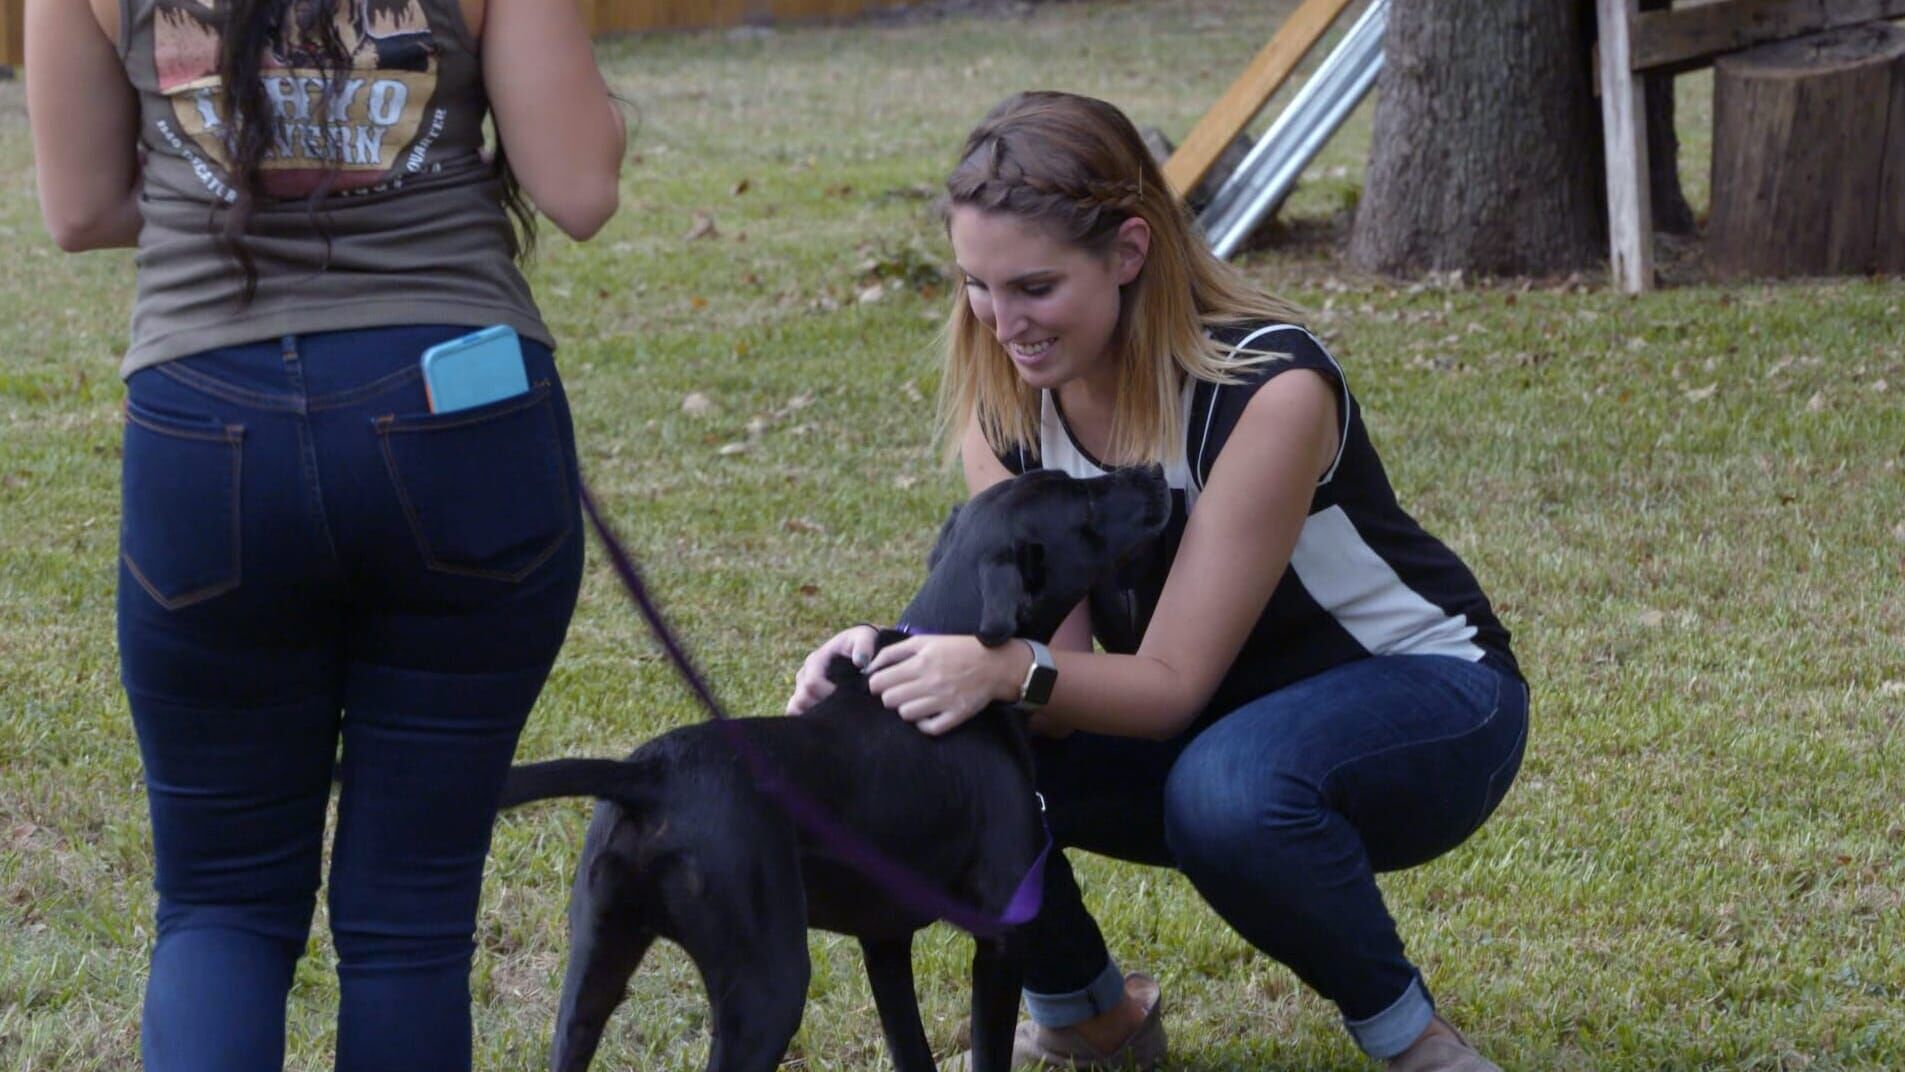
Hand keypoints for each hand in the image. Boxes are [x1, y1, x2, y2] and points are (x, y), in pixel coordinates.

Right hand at [785, 625, 878, 714]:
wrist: (856, 650)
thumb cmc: (860, 644)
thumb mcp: (865, 637)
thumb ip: (864, 645)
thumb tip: (861, 662)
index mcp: (815, 661)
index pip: (812, 684)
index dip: (829, 695)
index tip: (848, 700)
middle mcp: (804, 675)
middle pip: (802, 699)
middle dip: (822, 707)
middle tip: (844, 711)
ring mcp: (801, 688)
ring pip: (795, 708)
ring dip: (812, 715)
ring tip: (835, 717)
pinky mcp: (803, 699)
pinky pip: (796, 713)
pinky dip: (807, 720)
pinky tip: (826, 724)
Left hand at [864, 634, 1027, 735]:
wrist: (995, 663)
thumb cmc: (957, 649)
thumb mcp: (925, 641)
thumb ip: (894, 652)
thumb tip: (869, 666)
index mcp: (921, 662)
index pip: (879, 682)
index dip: (876, 684)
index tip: (882, 683)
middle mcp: (930, 682)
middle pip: (889, 700)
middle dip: (889, 696)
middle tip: (899, 692)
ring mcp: (944, 700)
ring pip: (905, 714)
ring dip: (905, 709)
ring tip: (914, 702)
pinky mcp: (956, 715)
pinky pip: (929, 729)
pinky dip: (923, 724)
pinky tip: (925, 715)